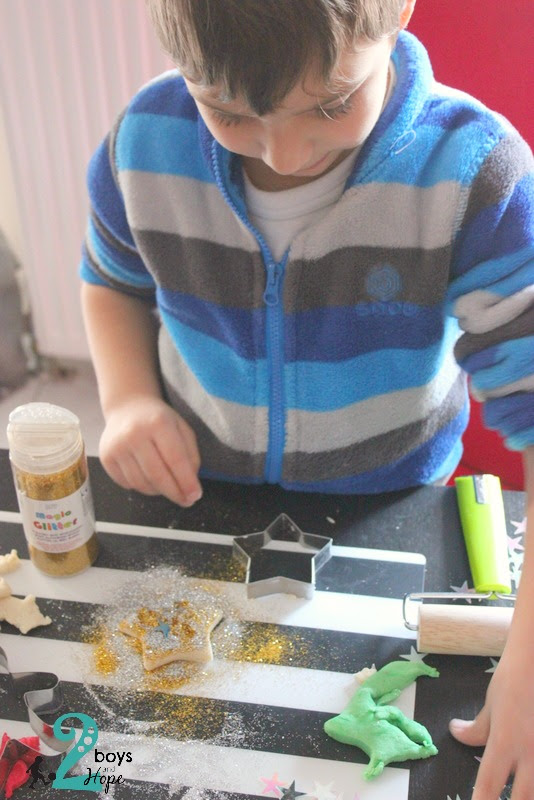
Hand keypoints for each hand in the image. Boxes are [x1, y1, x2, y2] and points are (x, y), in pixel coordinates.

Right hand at [99, 396, 201, 506]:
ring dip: (159, 491)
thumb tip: (189, 486)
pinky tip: (149, 479)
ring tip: (168, 487)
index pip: (175, 459)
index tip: (195, 495)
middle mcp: (134, 434)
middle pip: (157, 475)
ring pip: (141, 484)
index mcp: (158, 423)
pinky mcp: (106, 458)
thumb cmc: (159, 420)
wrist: (127, 407)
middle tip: (186, 501)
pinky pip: (127, 484)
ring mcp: (117, 447)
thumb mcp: (181, 429)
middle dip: (174, 493)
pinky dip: (142, 487)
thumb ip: (190, 456)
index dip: (186, 482)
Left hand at [449, 648, 533, 798]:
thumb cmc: (513, 680)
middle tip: (501, 799)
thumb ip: (477, 729)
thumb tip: (457, 734)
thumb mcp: (490, 704)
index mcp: (505, 741)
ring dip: (527, 790)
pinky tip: (530, 775)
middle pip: (524, 796)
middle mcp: (530, 751)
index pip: (490, 783)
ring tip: (517, 789)